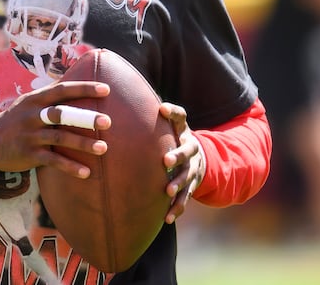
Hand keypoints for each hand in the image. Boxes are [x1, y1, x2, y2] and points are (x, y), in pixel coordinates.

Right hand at [0, 81, 110, 178]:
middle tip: (108, 121)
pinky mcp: (28, 154)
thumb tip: (76, 81)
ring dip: (83, 144)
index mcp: (36, 99)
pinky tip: (86, 173)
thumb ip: (50, 95)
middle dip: (85, 118)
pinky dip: (70, 167)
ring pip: (60, 139)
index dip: (84, 88)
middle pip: (62, 114)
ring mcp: (30, 135)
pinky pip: (52, 161)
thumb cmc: (16, 119)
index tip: (106, 89)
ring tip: (103, 149)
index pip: (62, 89)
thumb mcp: (28, 102)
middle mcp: (33, 115)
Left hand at [159, 101, 204, 223]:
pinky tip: (167, 217)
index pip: (180, 117)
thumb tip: (120, 101)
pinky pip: (186, 198)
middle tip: (165, 160)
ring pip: (187, 176)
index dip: (173, 112)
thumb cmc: (172, 139)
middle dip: (177, 155)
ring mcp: (192, 168)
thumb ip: (151, 116)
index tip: (162, 108)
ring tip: (168, 191)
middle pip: (187, 150)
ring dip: (178, 183)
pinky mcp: (191, 185)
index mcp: (183, 130)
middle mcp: (191, 148)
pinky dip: (177, 207)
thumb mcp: (168, 126)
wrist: (199, 158)